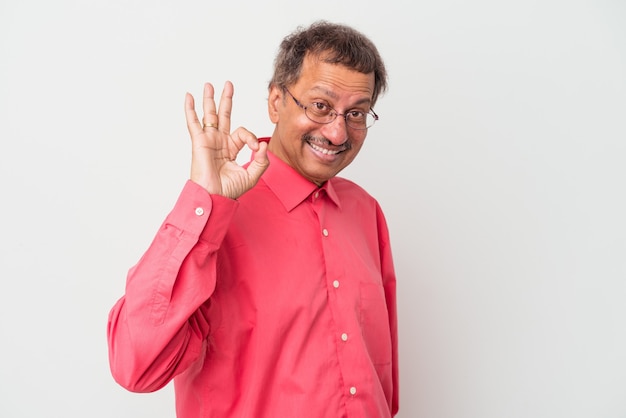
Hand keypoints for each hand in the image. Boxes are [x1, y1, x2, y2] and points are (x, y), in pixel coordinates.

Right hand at [185, 81, 268, 198]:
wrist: (214, 197)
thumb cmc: (229, 190)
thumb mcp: (252, 175)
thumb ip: (261, 161)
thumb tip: (263, 144)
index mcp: (231, 149)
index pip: (243, 133)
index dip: (252, 138)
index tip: (256, 149)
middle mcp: (219, 142)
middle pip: (223, 115)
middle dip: (226, 100)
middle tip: (228, 84)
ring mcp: (208, 141)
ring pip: (209, 115)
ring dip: (209, 99)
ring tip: (209, 85)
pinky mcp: (199, 142)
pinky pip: (193, 123)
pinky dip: (190, 109)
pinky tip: (189, 96)